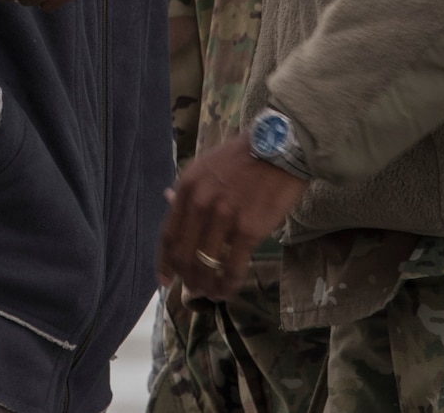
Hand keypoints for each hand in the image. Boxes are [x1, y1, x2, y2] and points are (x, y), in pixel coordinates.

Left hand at [157, 133, 306, 298]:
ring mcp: (224, 217)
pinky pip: (232, 268)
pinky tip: (227, 292)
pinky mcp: (249, 230)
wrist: (279, 148)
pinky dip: (227, 285)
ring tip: (210, 294)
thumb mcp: (206, 166)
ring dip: (205, 286)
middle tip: (193, 291)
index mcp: (187, 187)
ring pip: (205, 265)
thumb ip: (188, 189)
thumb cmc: (243, 158)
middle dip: (186, 279)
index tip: (164, 281)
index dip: (164, 262)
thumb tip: (166, 200)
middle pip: (183, 255)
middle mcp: (200, 203)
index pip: (168, 234)